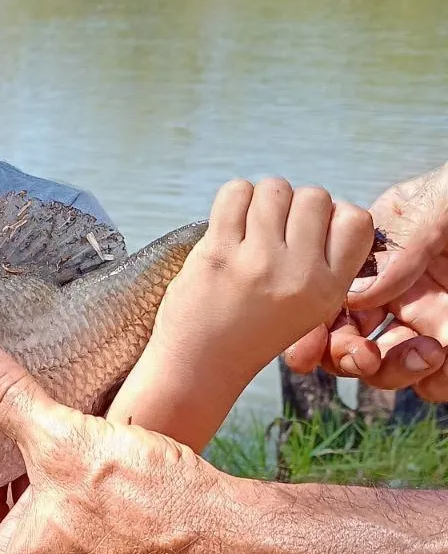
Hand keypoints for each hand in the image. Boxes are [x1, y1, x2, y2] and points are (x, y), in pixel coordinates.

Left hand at [152, 177, 375, 395]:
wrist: (198, 365)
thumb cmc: (248, 333)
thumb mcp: (308, 309)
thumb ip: (322, 263)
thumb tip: (322, 208)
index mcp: (329, 289)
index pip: (356, 220)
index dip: (332, 215)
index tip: (307, 232)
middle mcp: (299, 274)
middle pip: (314, 196)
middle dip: (292, 205)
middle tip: (270, 232)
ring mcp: (259, 262)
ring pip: (275, 189)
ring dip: (260, 200)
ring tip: (247, 228)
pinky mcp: (219, 253)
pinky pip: (235, 193)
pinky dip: (232, 199)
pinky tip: (227, 224)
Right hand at [285, 160, 447, 399]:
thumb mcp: (443, 201)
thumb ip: (403, 243)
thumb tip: (357, 293)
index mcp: (382, 256)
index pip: (327, 298)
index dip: (310, 328)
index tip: (306, 353)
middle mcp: (399, 294)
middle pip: (345, 341)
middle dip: (344, 356)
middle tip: (363, 357)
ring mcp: (430, 323)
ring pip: (383, 369)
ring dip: (391, 372)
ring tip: (429, 353)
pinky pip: (433, 384)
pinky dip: (434, 383)